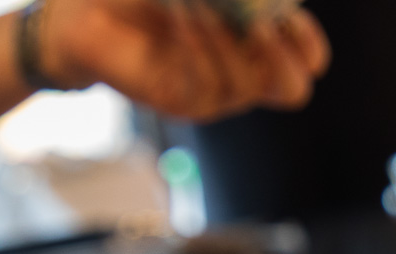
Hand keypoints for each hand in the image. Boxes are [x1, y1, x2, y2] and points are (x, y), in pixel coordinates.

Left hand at [38, 0, 329, 121]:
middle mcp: (243, 72)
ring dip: (227, 40)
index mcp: (258, 43)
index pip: (308, 60)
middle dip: (284, 58)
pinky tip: (181, 18)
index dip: (308, 40)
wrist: (87, 10)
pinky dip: (198, 49)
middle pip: (293, 90)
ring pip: (247, 85)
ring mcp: (215, 93)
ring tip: (198, 3)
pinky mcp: (183, 102)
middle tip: (263, 26)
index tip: (287, 10)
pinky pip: (208, 87)